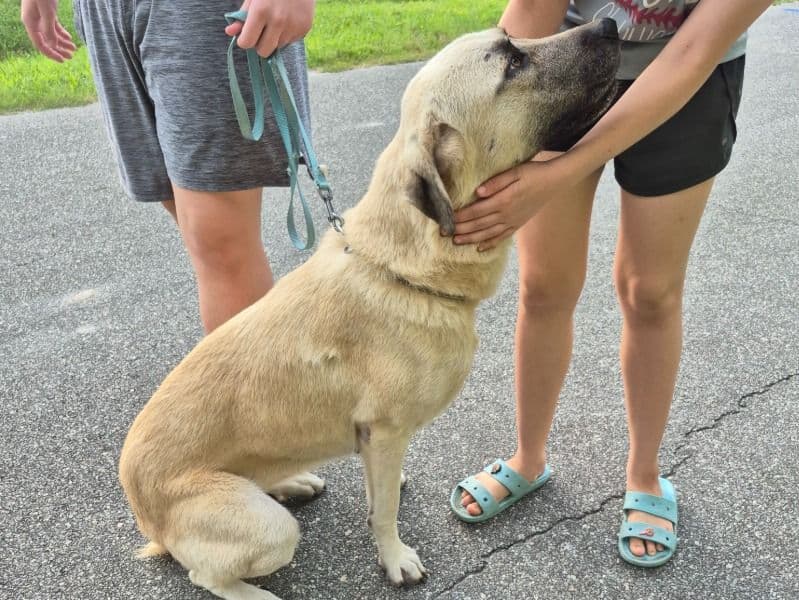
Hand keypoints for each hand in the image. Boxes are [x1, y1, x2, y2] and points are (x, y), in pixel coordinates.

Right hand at [20, 0, 76, 61]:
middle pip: (47, 41)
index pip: (40, 44)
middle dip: (59, 50)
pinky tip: (70, 39)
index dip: (51, 54)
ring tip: (74, 49)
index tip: (63, 60)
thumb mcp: (47, 12)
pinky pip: (54, 27)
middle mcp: (34, 22)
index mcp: (31, 23)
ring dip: (63, 43)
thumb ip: (49, 28)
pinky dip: (62, 34)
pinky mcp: (47, 13)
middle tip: (72, 56)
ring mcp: (41, 18)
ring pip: (52, 35)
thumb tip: (52, 44)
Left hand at [225, 0, 314, 57]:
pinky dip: (287, 35)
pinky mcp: (305, 28)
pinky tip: (288, 19)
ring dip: (275, 39)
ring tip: (277, 22)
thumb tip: (230, 32)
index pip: (247, 43)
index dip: (244, 41)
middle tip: (261, 32)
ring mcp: (293, 26)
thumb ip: (242, 16)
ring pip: (278, 47)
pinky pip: (291, 41)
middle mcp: (278, 22)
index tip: (246, 36)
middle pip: (263, 52)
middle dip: (260, 44)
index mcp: (261, 12)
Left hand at [452, 159, 567, 250]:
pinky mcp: (518, 224)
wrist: (555, 181)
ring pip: (488, 233)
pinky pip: (502, 237)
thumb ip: (496, 182)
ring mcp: (513, 221)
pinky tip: (480, 248)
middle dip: (461, 229)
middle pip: (479, 224)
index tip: (446, 219)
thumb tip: (478, 192)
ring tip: (456, 242)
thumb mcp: (515, 171)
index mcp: (504, 201)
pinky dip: (490, 243)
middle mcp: (507, 214)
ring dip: (471, 239)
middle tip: (444, 233)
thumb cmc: (534, 172)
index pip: (476, 211)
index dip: (460, 216)